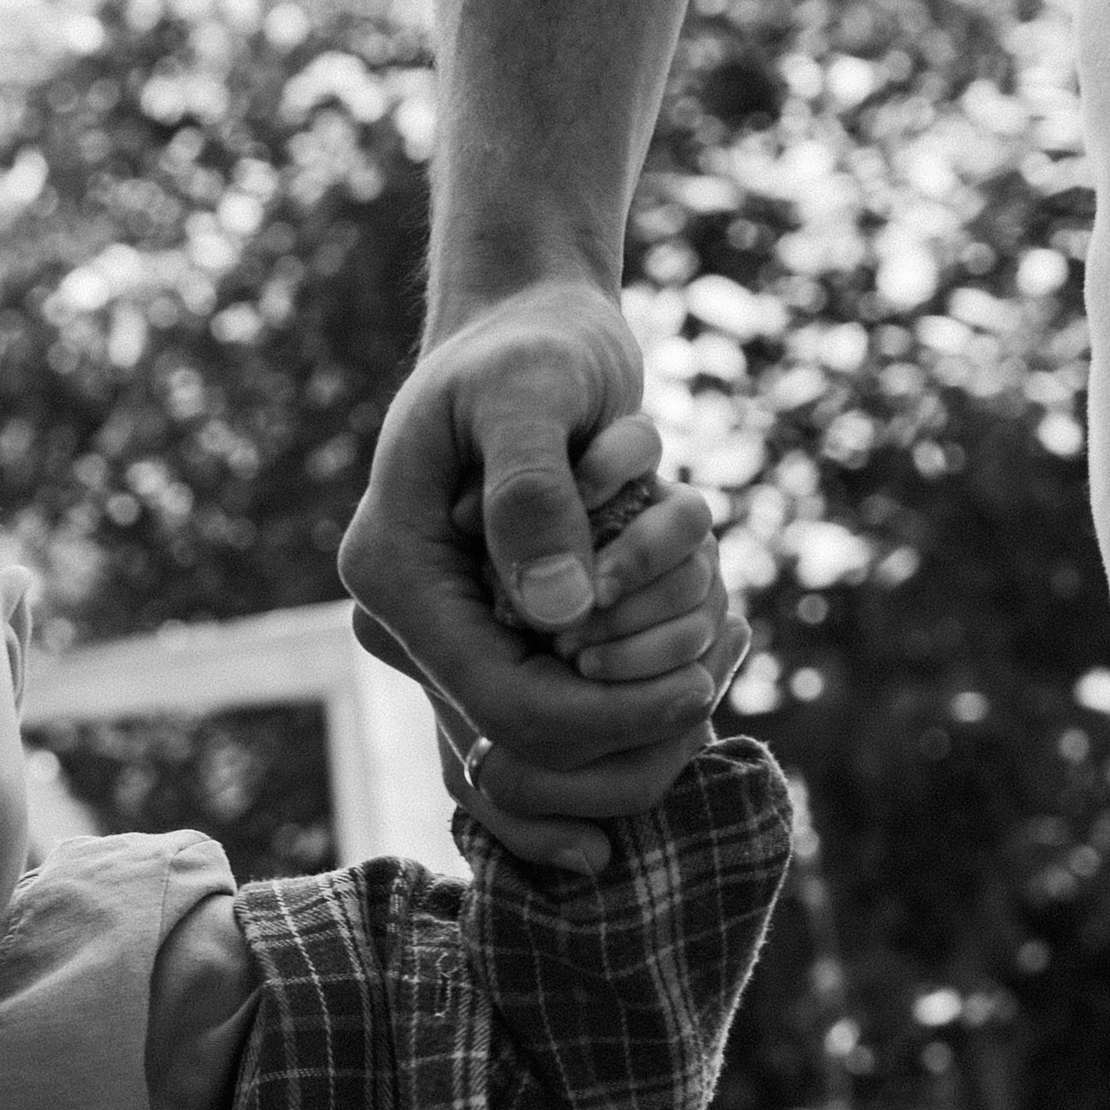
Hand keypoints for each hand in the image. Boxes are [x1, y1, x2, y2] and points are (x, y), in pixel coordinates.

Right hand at [341, 276, 729, 873]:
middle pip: (520, 763)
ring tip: (715, 664)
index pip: (501, 705)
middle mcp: (405, 630)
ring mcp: (445, 647)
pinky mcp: (489, 651)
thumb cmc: (531, 349)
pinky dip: (624, 727)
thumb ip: (534, 494)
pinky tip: (688, 695)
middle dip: (629, 737)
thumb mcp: (531, 392)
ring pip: (538, 770)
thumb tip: (557, 613)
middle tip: (716, 681)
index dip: (607, 716)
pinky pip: (549, 740)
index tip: (702, 685)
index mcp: (393, 577)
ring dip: (637, 736)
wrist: (523, 338)